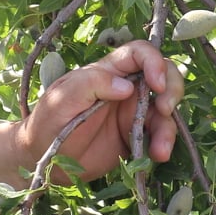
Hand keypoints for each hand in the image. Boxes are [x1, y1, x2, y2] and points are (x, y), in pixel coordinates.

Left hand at [16, 41, 184, 183]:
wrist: (43, 161)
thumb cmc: (48, 123)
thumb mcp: (62, 99)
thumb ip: (91, 84)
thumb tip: (126, 86)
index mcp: (107, 72)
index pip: (139, 53)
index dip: (154, 62)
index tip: (156, 84)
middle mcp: (125, 88)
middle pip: (162, 75)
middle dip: (172, 88)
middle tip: (165, 109)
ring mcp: (132, 113)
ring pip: (164, 108)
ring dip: (169, 125)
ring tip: (161, 148)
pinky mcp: (135, 136)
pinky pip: (158, 134)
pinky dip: (164, 143)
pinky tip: (158, 155)